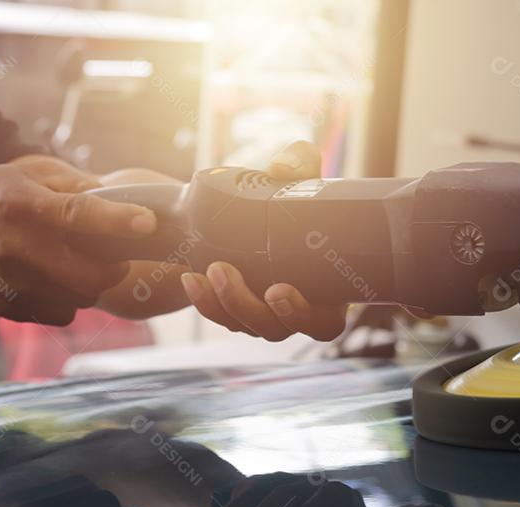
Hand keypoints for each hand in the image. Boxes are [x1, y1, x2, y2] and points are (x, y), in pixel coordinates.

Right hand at [0, 157, 155, 324]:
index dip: (118, 221)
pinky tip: (55, 280)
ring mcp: (13, 283)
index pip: (79, 215)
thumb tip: (122, 196)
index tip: (147, 222)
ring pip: (82, 297)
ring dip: (91, 283)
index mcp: (24, 206)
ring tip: (78, 265)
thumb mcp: (28, 172)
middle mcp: (18, 247)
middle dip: (113, 266)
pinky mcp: (9, 307)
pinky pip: (62, 313)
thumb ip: (76, 183)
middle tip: (111, 256)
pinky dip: (69, 300)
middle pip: (91, 272)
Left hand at [179, 141, 348, 341]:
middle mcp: (299, 313)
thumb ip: (300, 164)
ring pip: (246, 325)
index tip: (278, 289)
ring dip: (221, 303)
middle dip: (246, 306)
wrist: (271, 211)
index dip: (302, 316)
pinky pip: (223, 316)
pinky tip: (189, 277)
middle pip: (275, 329)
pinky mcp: (241, 309)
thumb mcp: (305, 178)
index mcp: (330, 295)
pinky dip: (205, 301)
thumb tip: (281, 169)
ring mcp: (268, 315)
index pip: (324, 325)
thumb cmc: (302, 200)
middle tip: (224, 270)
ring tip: (205, 270)